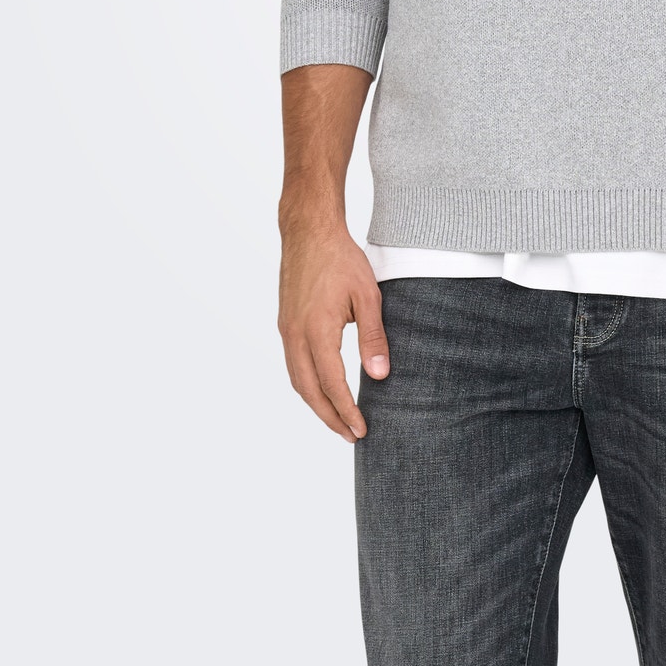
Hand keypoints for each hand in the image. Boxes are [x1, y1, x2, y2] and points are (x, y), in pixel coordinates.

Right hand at [277, 216, 389, 440]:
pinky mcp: (285, 323)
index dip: (346, 410)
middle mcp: (295, 335)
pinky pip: (293, 365)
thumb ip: (373, 337)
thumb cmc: (341, 259)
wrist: (309, 231)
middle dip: (329, 417)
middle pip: (309, 391)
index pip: (332, 384)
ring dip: (316, 404)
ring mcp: (286, 330)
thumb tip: (379, 375)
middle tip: (350, 435)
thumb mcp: (367, 296)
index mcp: (317, 330)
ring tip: (338, 419)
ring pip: (297, 380)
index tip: (360, 430)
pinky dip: (307, 384)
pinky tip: (322, 388)